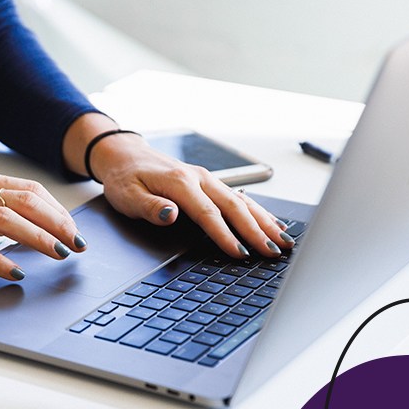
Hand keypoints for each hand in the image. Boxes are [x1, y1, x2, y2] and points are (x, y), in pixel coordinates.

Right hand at [0, 168, 86, 280]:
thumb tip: (27, 225)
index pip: (29, 189)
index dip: (57, 210)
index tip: (74, 229)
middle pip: (27, 201)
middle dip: (59, 223)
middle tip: (77, 243)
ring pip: (9, 220)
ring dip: (40, 238)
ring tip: (59, 254)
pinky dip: (2, 261)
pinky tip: (17, 273)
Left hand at [63, 114, 293, 258]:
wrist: (125, 155)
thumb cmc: (125, 178)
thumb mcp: (127, 196)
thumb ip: (150, 207)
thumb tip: (171, 215)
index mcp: (180, 182)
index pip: (208, 214)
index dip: (225, 235)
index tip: (240, 253)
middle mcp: (199, 178)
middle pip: (234, 207)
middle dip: (257, 231)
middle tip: (274, 252)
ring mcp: (207, 179)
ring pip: (242, 201)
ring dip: (265, 221)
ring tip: (283, 241)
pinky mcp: (209, 183)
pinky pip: (239, 197)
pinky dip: (258, 211)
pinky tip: (272, 224)